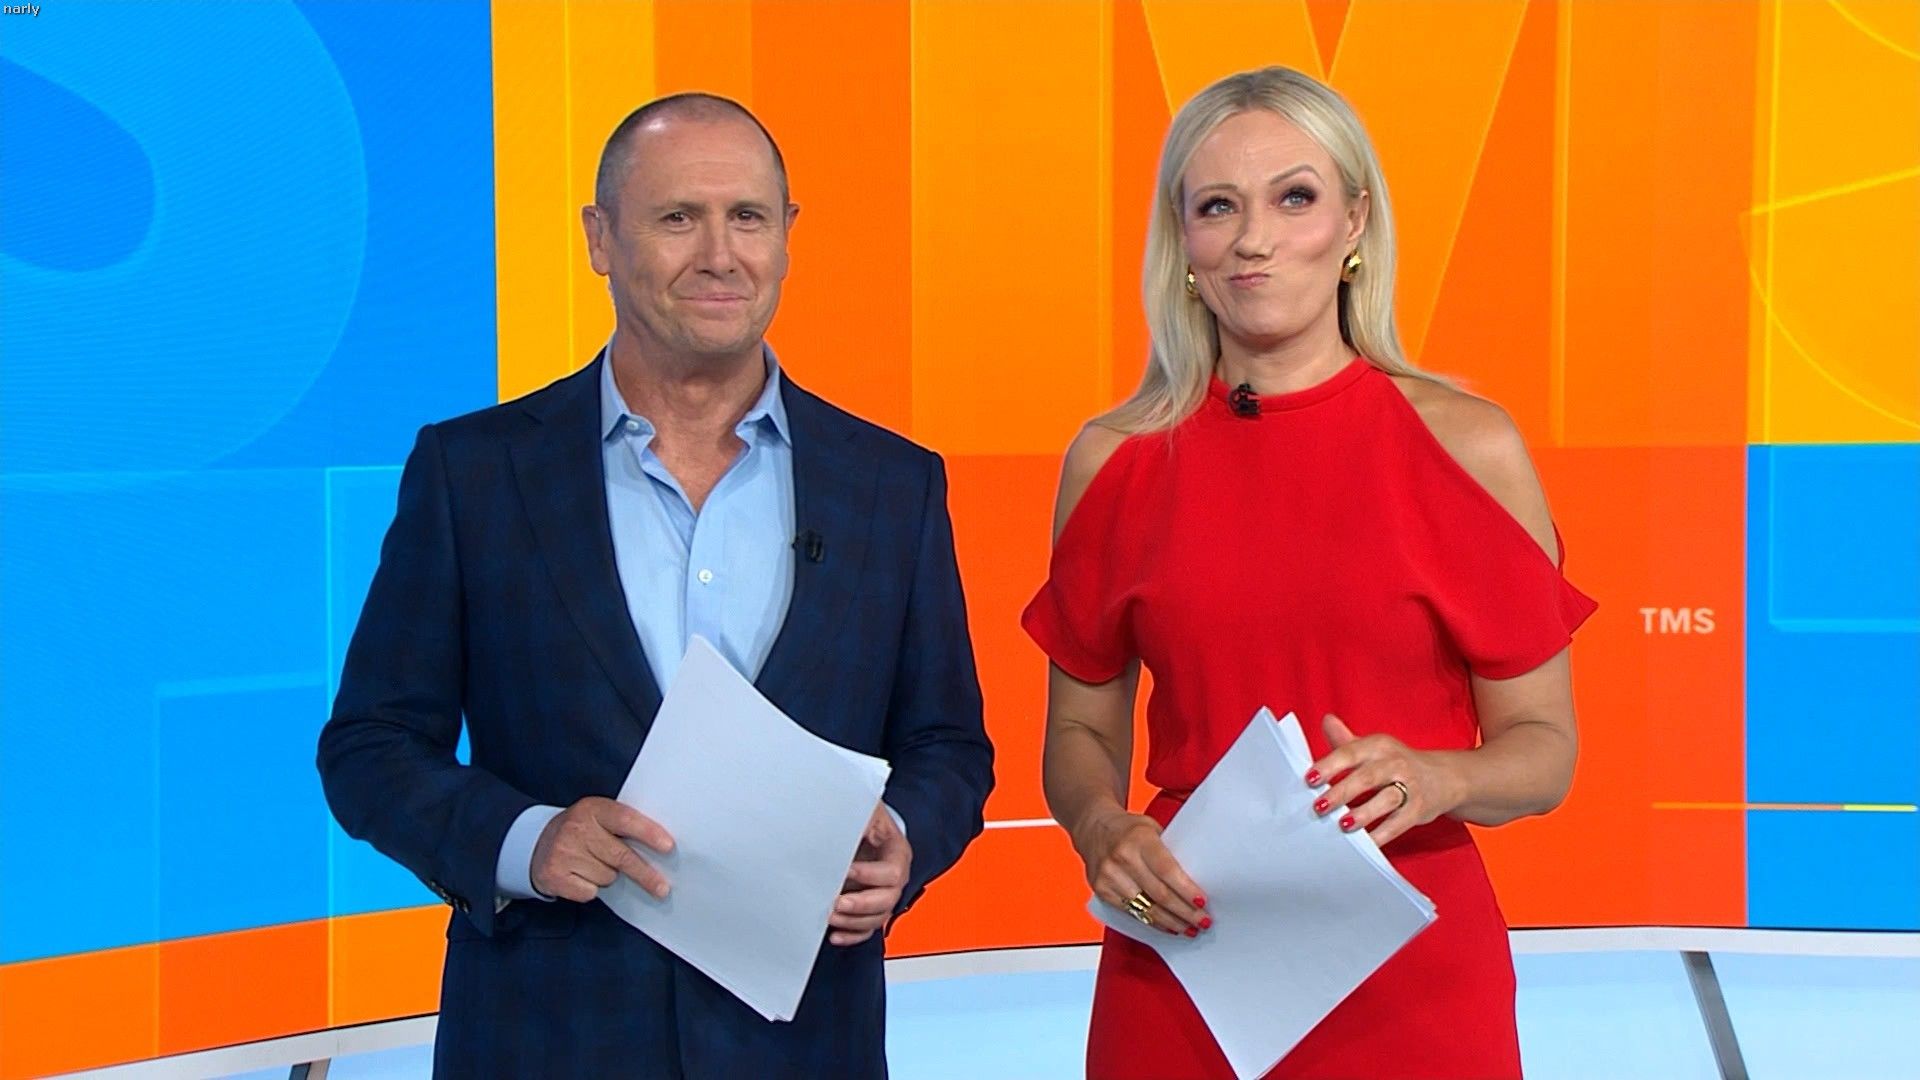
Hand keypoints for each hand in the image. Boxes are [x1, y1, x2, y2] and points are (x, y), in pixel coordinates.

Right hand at [530, 796, 674, 902]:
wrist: (535, 844)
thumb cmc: (580, 832)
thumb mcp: (598, 818)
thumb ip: (623, 826)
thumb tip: (661, 848)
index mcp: (592, 809)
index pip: (626, 819)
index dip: (649, 833)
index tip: (668, 847)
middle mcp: (576, 829)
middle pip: (621, 856)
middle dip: (645, 874)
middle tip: (662, 888)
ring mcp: (563, 852)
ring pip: (607, 877)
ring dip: (609, 877)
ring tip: (595, 865)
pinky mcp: (554, 875)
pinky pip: (590, 891)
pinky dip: (591, 889)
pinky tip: (581, 876)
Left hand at [830, 804, 911, 946]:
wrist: (863, 824)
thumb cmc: (865, 817)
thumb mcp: (865, 811)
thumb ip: (857, 819)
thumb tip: (843, 825)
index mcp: (897, 852)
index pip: (892, 872)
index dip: (870, 875)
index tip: (847, 871)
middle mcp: (894, 877)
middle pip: (887, 900)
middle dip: (860, 904)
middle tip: (837, 902)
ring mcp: (882, 893)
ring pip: (877, 918)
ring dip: (853, 922)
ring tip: (831, 917)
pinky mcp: (869, 906)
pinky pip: (866, 929)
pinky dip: (852, 935)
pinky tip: (836, 934)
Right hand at [1072, 807, 1209, 936]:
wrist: (1094, 827)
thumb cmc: (1128, 829)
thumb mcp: (1153, 828)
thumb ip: (1170, 851)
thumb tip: (1197, 880)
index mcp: (1140, 839)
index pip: (1167, 870)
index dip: (1186, 890)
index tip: (1202, 903)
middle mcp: (1122, 857)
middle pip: (1160, 894)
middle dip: (1185, 912)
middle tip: (1202, 920)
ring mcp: (1110, 876)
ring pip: (1147, 909)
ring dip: (1172, 922)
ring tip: (1189, 928)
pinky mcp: (1102, 891)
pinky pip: (1132, 913)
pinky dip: (1153, 922)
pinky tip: (1167, 925)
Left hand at [1306, 714, 1464, 848]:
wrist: (1445, 777)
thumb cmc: (1397, 763)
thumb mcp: (1374, 748)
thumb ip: (1346, 740)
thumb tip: (1326, 720)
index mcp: (1379, 745)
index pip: (1351, 752)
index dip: (1329, 765)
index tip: (1310, 779)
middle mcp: (1395, 763)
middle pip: (1367, 777)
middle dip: (1342, 792)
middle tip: (1319, 806)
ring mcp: (1410, 787)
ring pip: (1386, 800)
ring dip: (1364, 814)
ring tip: (1343, 824)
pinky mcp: (1419, 810)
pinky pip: (1399, 824)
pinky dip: (1381, 835)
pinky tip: (1365, 843)